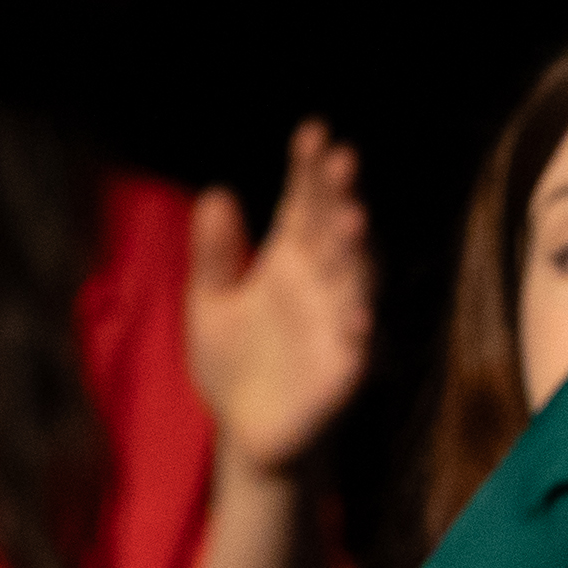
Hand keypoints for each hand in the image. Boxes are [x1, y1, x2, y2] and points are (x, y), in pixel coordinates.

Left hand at [190, 120, 373, 470]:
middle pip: (336, 232)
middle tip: (342, 160)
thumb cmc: (234, 361)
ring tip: (353, 221)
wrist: (247, 434)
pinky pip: (357, 350)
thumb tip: (215, 193)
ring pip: (356, 282)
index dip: (310, 170)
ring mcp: (337, 325)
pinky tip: (356, 315)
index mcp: (290, 258)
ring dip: (358, 253)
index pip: (305, 204)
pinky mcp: (344, 373)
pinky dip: (359, 332)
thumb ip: (214, 254)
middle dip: (341, 197)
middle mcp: (322, 284)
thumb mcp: (209, 302)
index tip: (312, 133)